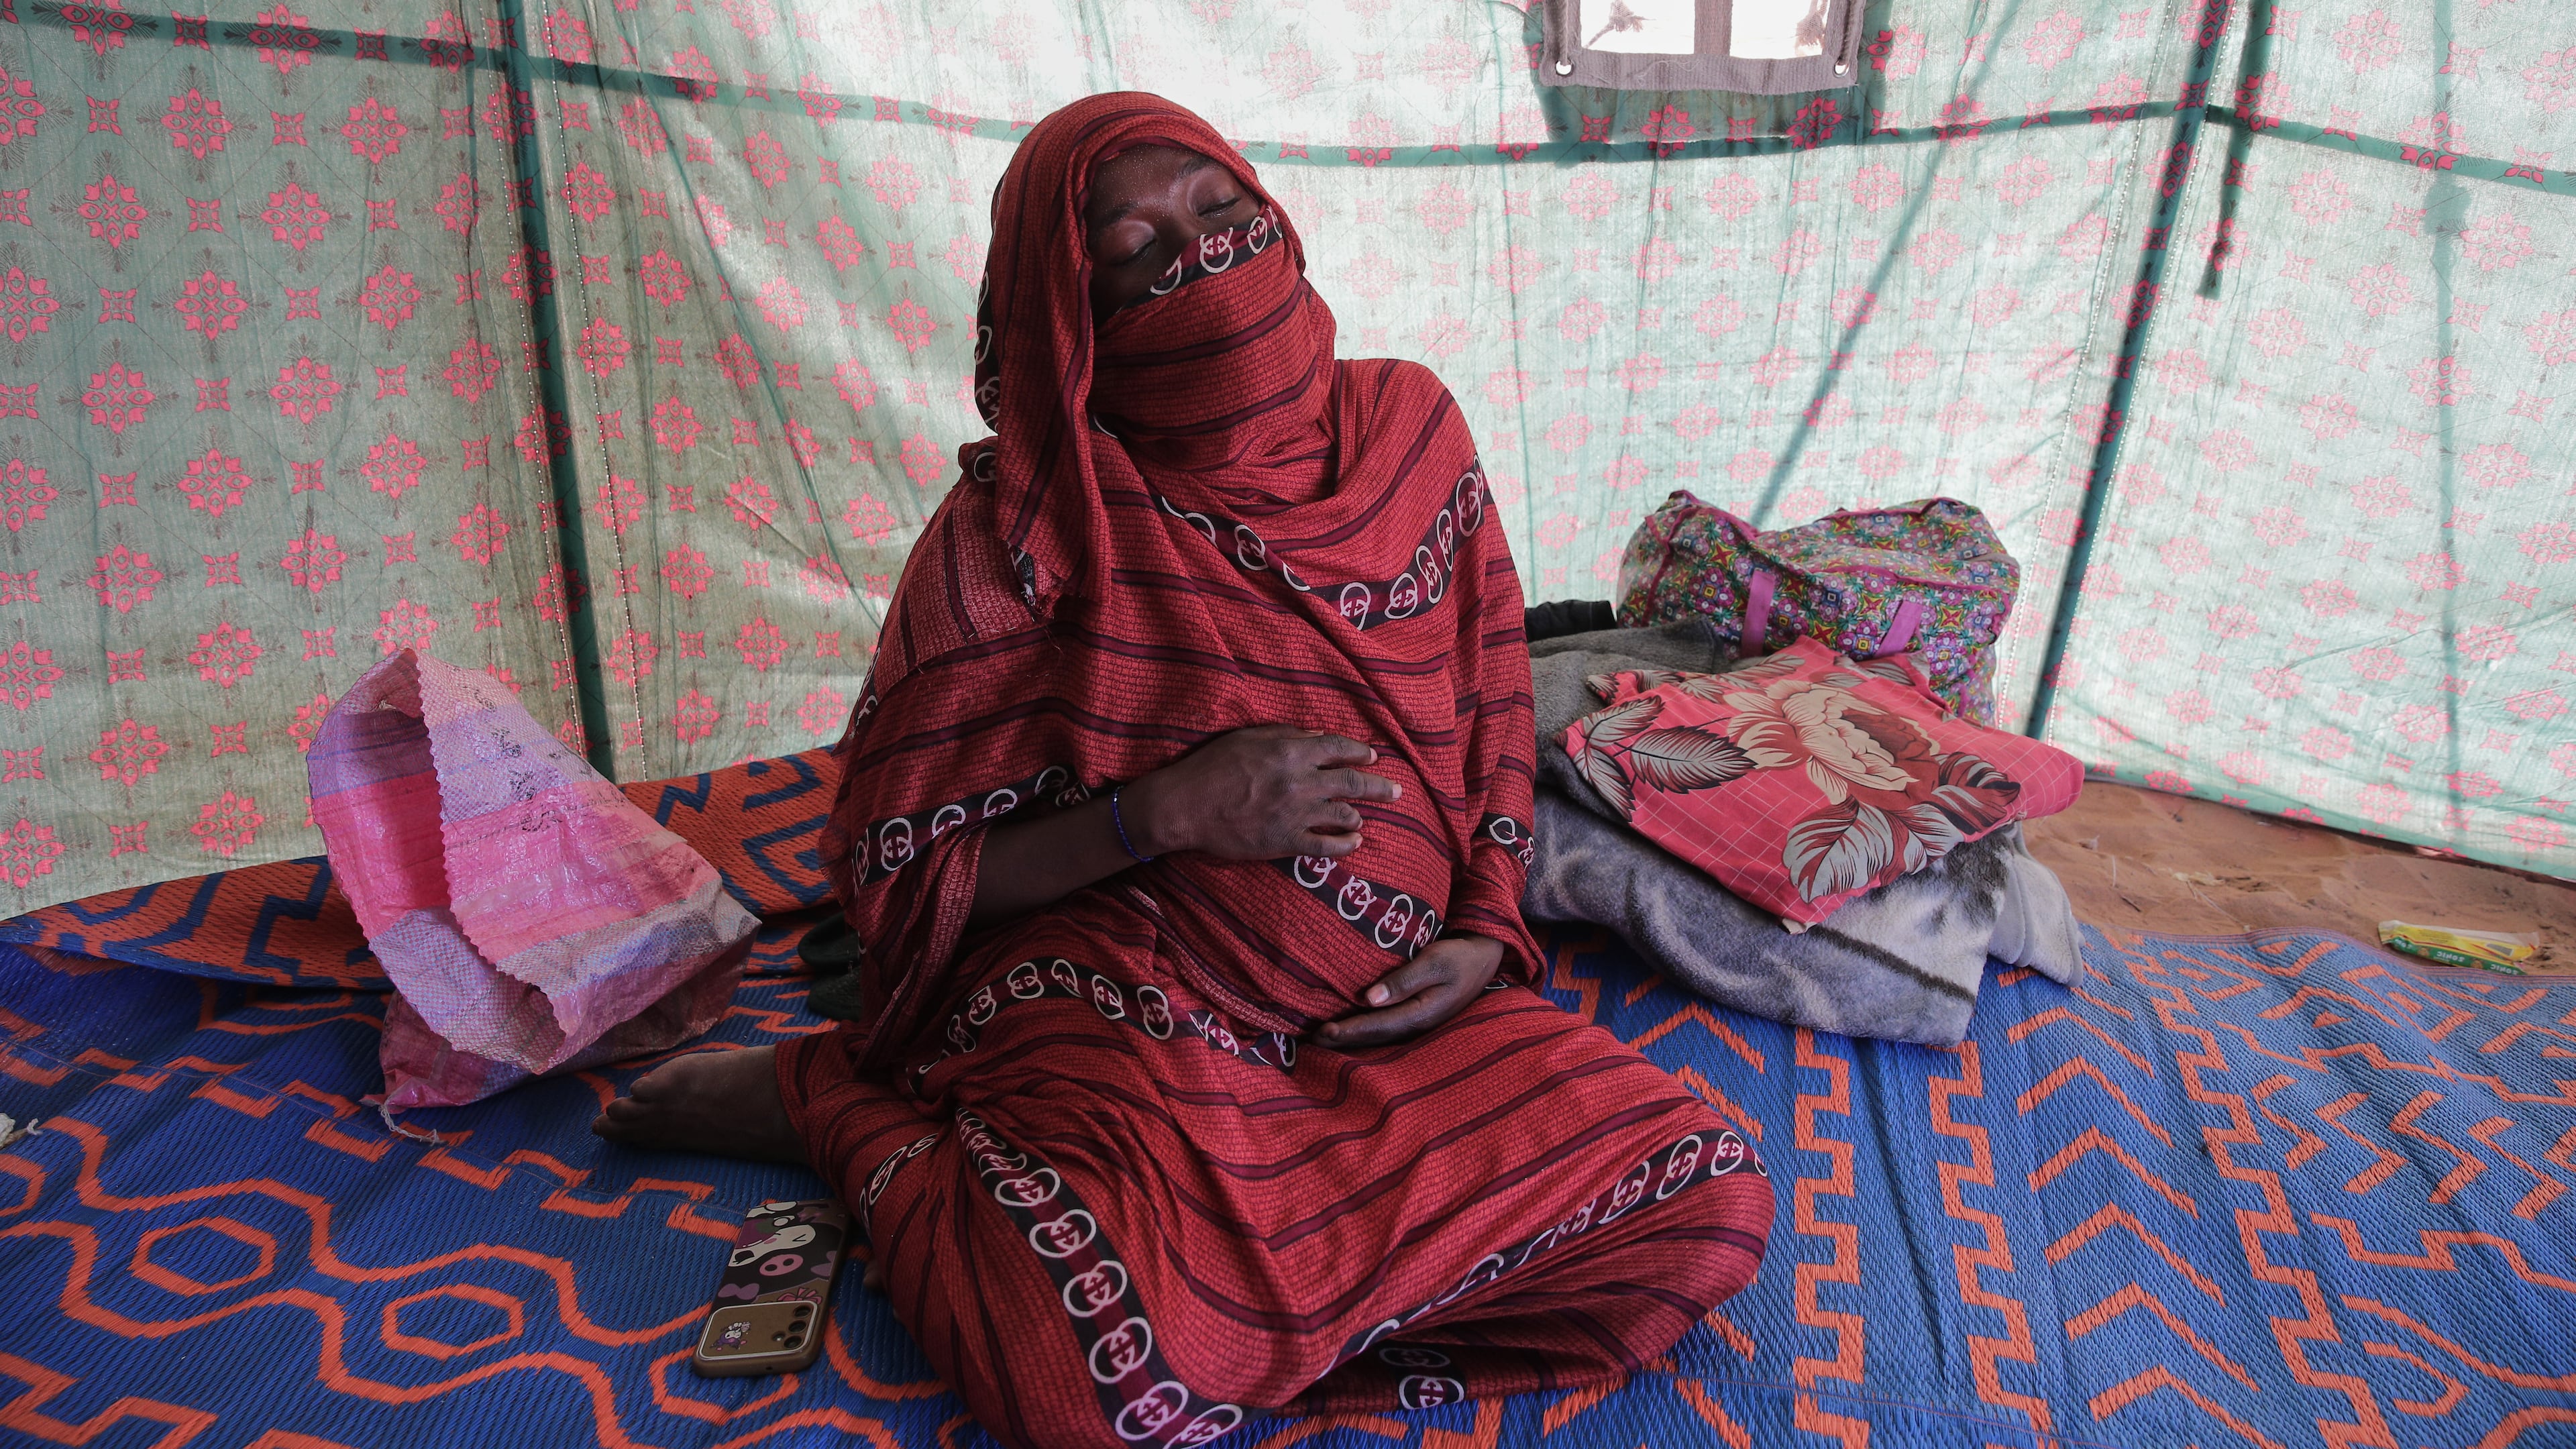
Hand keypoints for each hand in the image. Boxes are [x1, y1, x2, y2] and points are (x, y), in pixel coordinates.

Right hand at [1126, 726, 1400, 861]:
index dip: (1360, 753)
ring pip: (1343, 814)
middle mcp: (1300, 781)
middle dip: (1378, 786)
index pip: (1338, 749)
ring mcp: (1296, 813)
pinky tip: (1355, 842)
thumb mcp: (1248, 738)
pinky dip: (1345, 844)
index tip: (1373, 758)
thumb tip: (1318, 737)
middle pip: (1351, 782)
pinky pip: (1326, 846)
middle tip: (1396, 791)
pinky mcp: (1286, 842)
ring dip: (1359, 815)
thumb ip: (1286, 735)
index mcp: (1291, 751)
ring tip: (1364, 818)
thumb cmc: (1211, 767)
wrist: (1185, 806)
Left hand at [1315, 935, 1503, 1048]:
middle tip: (1312, 1038)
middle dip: (1343, 1039)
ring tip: (1322, 1036)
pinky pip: (1385, 1026)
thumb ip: (1403, 981)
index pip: (1377, 1026)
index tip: (1322, 1031)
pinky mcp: (1415, 1015)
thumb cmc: (1458, 956)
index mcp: (1421, 1014)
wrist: (1483, 958)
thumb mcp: (1434, 962)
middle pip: (1374, 1036)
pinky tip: (1349, 1025)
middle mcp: (1417, 1025)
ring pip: (1378, 1035)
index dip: (1349, 1030)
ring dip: (1351, 1037)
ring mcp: (1417, 1023)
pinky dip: (1364, 1028)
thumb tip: (1369, 999)